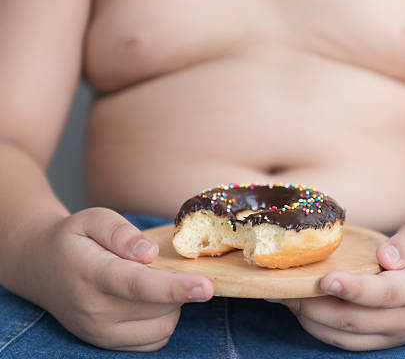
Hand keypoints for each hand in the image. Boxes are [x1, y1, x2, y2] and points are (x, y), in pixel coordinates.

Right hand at [22, 207, 213, 350]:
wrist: (40, 267)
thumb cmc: (73, 239)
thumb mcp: (92, 218)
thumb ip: (120, 232)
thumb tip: (149, 253)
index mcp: (92, 274)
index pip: (138, 285)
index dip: (176, 287)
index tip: (207, 287)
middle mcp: (95, 311)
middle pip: (160, 307)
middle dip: (176, 286)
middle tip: (160, 265)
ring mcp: (100, 333)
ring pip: (164, 325)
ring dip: (171, 304)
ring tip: (151, 281)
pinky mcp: (107, 344)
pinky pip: (155, 340)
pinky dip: (163, 321)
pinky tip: (149, 301)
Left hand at [277, 221, 404, 350]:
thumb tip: (386, 256)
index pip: (384, 294)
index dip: (354, 290)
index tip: (325, 279)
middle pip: (356, 320)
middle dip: (315, 305)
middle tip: (283, 287)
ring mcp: (393, 335)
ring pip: (345, 336)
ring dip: (310, 320)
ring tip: (281, 297)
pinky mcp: (381, 341)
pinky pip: (345, 342)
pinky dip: (318, 328)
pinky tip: (299, 308)